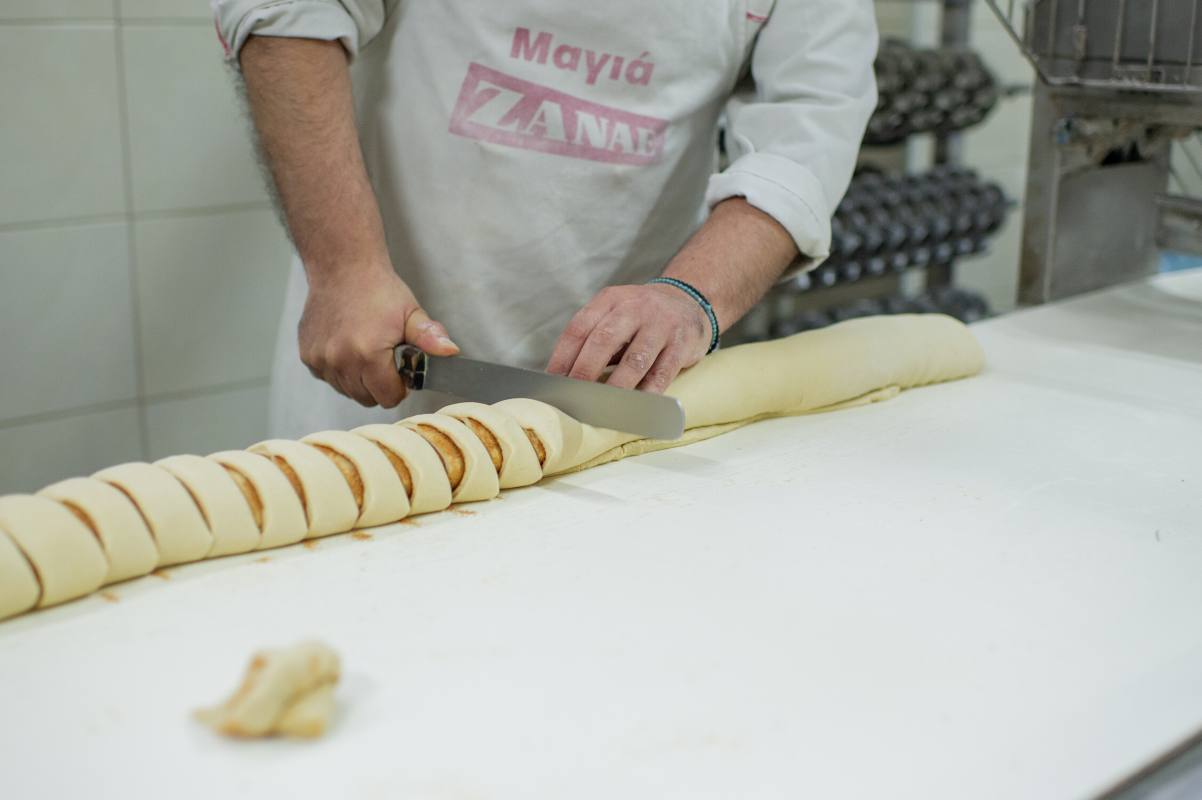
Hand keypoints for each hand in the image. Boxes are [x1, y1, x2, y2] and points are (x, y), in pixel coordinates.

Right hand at [298, 266, 458, 407]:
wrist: (342, 267)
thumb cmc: (378, 289)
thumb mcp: (411, 313)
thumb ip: (430, 337)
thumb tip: (450, 351)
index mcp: (368, 354)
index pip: (388, 398)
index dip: (399, 386)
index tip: (400, 370)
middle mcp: (340, 361)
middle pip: (366, 399)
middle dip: (379, 385)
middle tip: (385, 358)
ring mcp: (320, 359)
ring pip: (346, 391)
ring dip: (358, 379)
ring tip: (366, 349)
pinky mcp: (307, 355)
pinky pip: (328, 378)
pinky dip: (339, 369)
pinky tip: (347, 347)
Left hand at [546, 284, 709, 392]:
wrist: (688, 302)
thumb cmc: (641, 318)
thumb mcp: (615, 314)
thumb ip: (593, 339)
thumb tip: (563, 378)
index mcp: (610, 300)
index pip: (579, 328)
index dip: (563, 356)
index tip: (553, 382)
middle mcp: (635, 307)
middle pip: (604, 340)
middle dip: (585, 371)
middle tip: (574, 396)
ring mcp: (661, 324)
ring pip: (635, 359)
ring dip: (616, 386)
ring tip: (602, 406)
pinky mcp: (682, 343)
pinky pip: (663, 372)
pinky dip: (649, 392)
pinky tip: (637, 406)